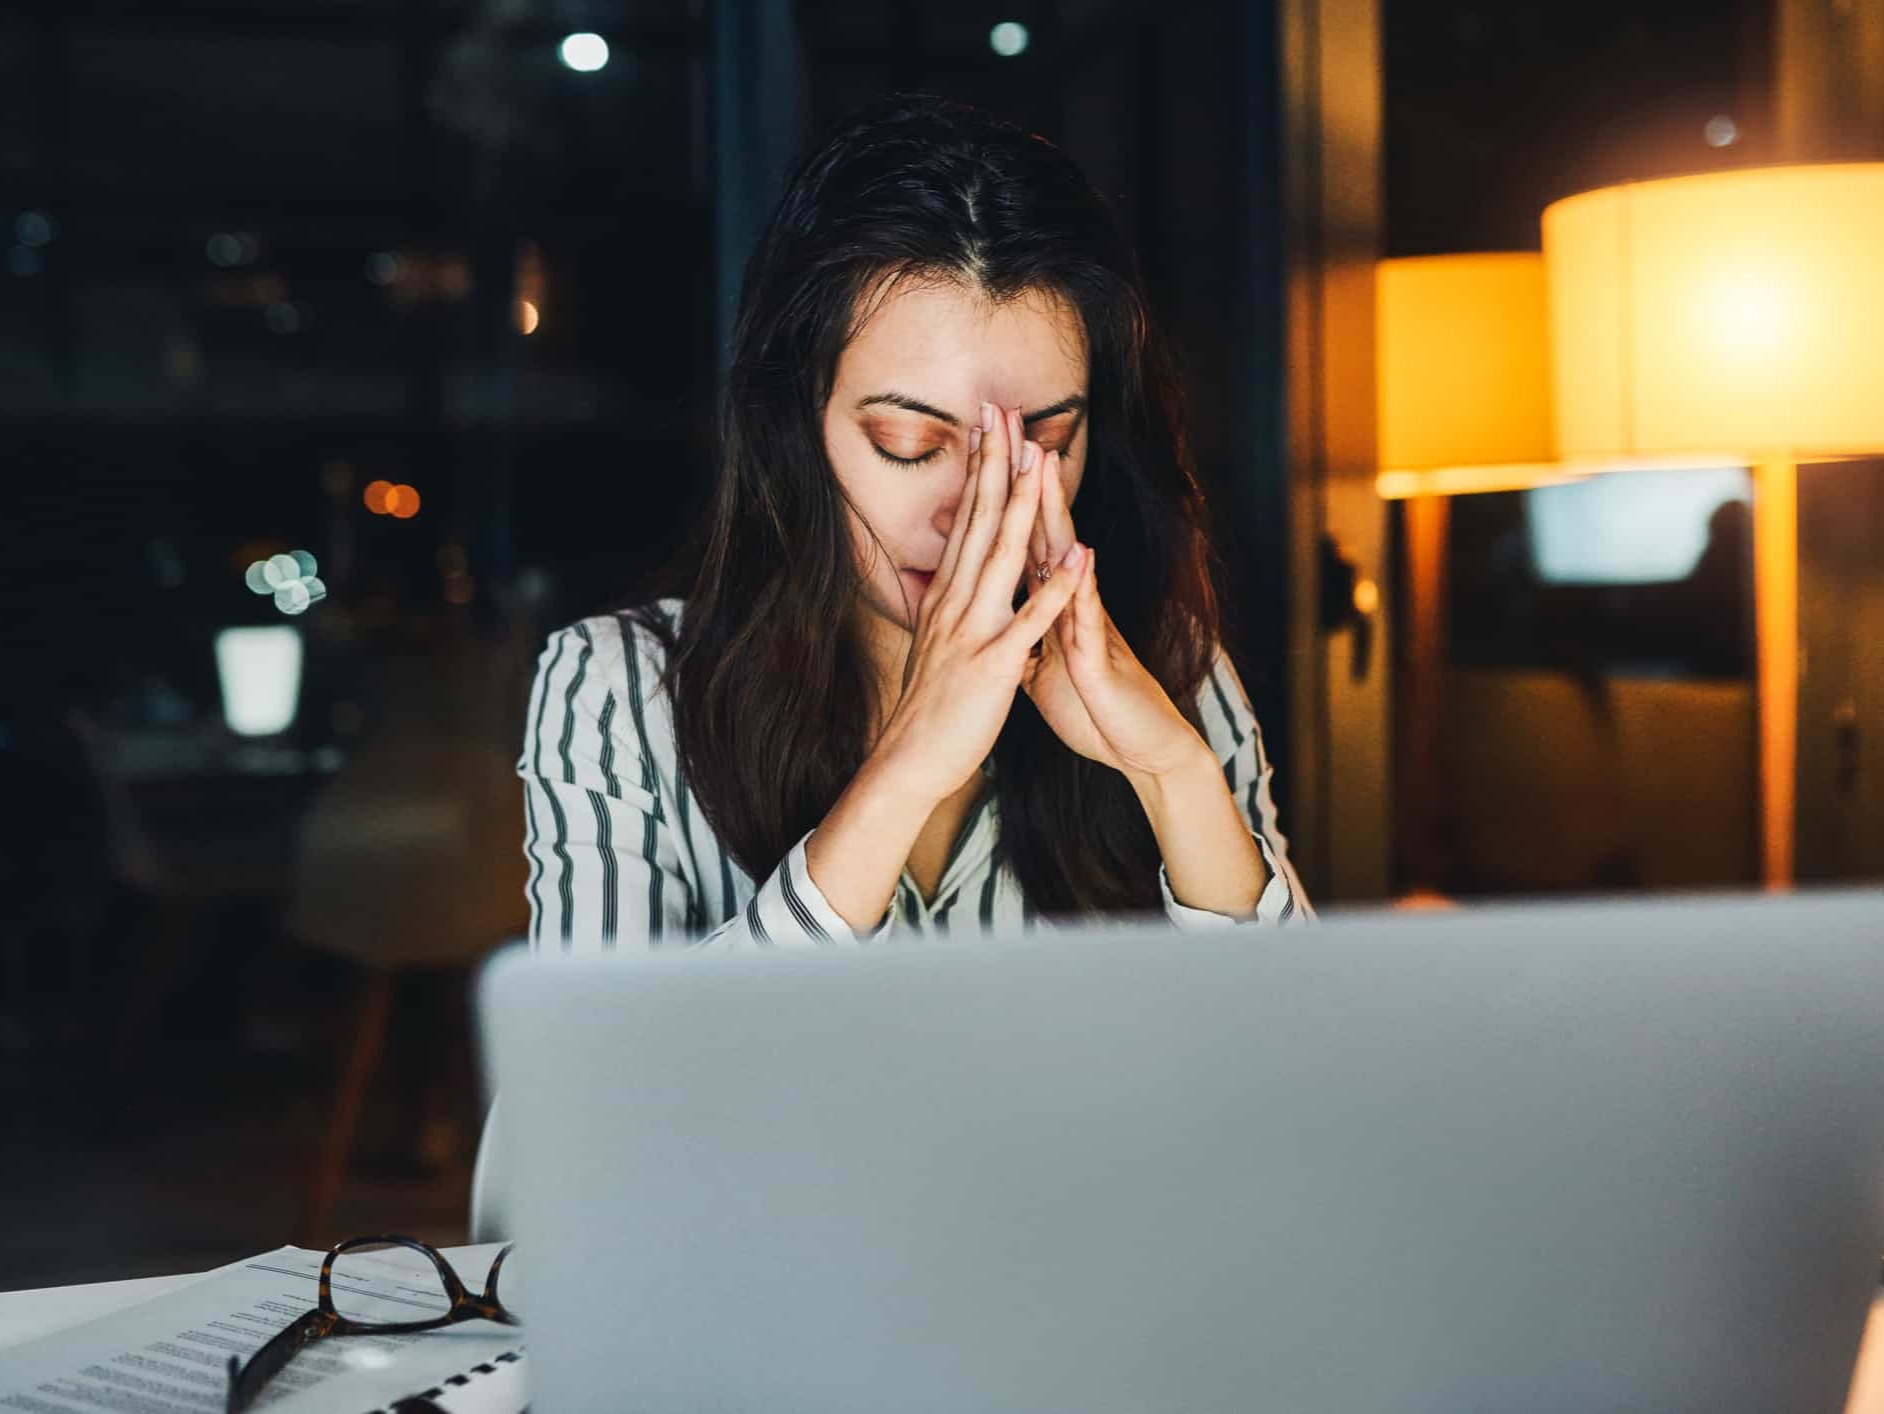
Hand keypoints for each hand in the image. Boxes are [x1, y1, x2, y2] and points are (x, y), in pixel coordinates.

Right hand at [870, 399, 1089, 806]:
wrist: (910, 760)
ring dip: (1022, 506)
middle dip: (995, 463)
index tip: (989, 426)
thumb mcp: (936, 647)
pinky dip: (1058, 588)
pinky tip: (1081, 556)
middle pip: (979, 521)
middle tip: (1004, 410)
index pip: (966, 520)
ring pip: (1003, 556)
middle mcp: (956, 602)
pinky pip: (1031, 621)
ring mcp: (975, 630)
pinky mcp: (995, 664)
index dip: (979, 470)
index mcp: (948, 597)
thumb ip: (948, 611)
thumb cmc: (930, 709)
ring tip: (1041, 459)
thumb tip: (948, 584)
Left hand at [1007, 407, 1203, 781]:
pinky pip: (1091, 619)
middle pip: (1046, 531)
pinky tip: (1081, 554)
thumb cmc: (1095, 706)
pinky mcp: (1101, 658)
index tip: (983, 449)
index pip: (1024, 541)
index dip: (1004, 497)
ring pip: (1071, 560)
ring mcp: (1091, 626)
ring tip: (1044, 464)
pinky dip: (1083, 588)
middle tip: (1011, 423)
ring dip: (1057, 513)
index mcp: (1053, 606)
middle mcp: (1074, 605)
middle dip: (1028, 479)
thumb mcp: (1048, 665)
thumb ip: (1031, 631)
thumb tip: (1007, 611)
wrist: (1142, 747)